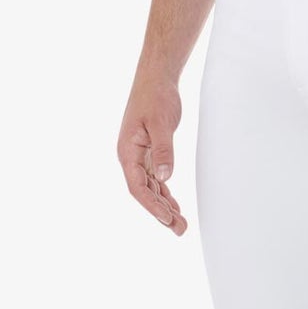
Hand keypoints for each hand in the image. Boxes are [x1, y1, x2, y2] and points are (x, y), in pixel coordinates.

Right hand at [118, 75, 188, 233]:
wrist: (156, 79)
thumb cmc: (155, 97)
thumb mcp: (161, 123)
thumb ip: (163, 151)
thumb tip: (165, 178)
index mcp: (127, 152)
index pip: (137, 187)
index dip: (151, 205)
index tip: (166, 219)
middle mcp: (130, 157)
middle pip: (144, 192)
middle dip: (161, 212)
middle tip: (180, 229)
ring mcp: (139, 156)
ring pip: (151, 188)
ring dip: (164, 206)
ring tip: (180, 225)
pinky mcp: (149, 152)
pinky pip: (155, 179)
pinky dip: (165, 193)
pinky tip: (174, 205)